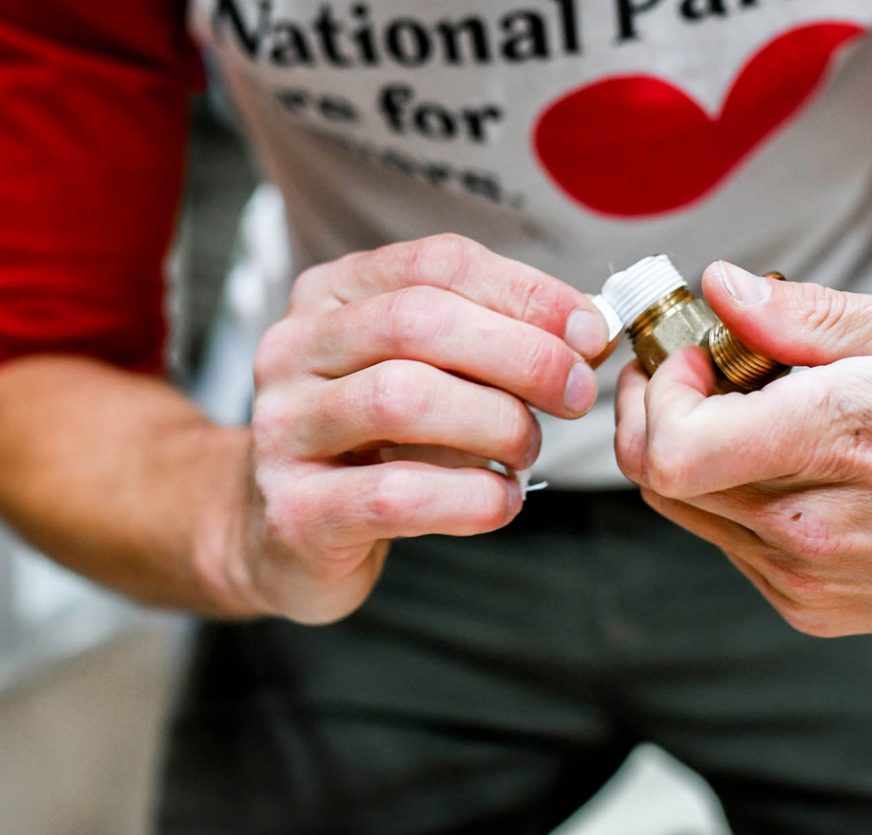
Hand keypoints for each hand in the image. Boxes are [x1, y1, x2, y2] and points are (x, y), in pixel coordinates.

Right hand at [227, 234, 612, 623]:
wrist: (280, 534)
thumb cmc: (374, 445)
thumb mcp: (428, 374)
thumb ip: (493, 342)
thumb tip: (589, 330)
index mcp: (331, 295)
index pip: (436, 263)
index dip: (526, 293)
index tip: (591, 331)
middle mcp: (295, 349)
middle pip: (418, 322)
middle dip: (520, 355)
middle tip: (575, 395)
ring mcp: (284, 428)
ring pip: (403, 398)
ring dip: (495, 424)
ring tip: (528, 450)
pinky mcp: (296, 510)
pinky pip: (396, 495)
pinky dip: (470, 499)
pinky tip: (500, 502)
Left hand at [615, 263, 871, 640]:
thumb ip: (814, 316)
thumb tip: (722, 287)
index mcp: (841, 442)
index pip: (674, 444)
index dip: (661, 388)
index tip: (697, 348)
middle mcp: (814, 528)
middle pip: (662, 477)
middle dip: (663, 409)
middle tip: (707, 365)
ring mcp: (812, 581)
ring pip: (690, 513)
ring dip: (698, 453)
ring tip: (762, 408)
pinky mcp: (818, 609)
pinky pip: (734, 546)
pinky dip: (738, 497)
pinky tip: (796, 462)